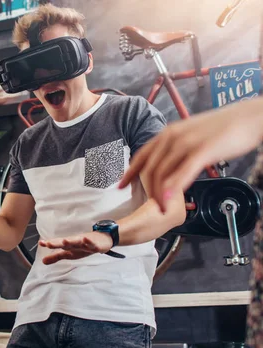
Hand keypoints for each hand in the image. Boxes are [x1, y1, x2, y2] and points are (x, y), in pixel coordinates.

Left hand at [39, 231, 112, 264]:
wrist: (102, 240)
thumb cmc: (83, 247)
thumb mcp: (69, 253)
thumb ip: (56, 257)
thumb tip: (42, 261)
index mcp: (69, 245)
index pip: (58, 244)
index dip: (50, 244)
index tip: (41, 243)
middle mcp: (75, 242)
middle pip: (65, 242)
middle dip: (57, 243)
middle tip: (48, 244)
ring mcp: (85, 243)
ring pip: (78, 242)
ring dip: (71, 241)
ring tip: (64, 241)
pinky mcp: (95, 245)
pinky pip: (92, 244)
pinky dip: (89, 242)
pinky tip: (85, 239)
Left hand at [119, 98, 262, 212]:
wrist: (248, 117)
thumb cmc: (223, 128)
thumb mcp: (191, 136)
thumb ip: (177, 149)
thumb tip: (168, 165)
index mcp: (167, 133)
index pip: (142, 155)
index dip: (129, 172)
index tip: (121, 186)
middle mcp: (172, 137)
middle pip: (150, 168)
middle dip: (145, 190)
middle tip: (147, 206)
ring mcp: (186, 143)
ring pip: (163, 173)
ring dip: (158, 194)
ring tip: (160, 209)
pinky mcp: (202, 150)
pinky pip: (182, 172)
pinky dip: (172, 188)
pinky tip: (168, 200)